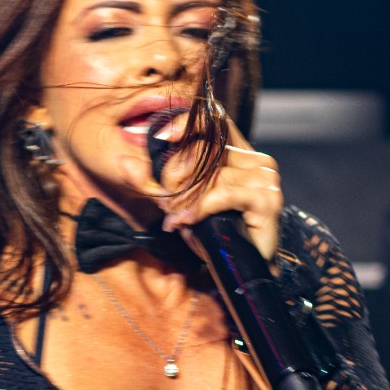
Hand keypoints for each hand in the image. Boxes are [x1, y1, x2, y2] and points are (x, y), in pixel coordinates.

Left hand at [125, 118, 283, 260]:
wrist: (244, 268)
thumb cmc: (216, 232)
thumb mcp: (179, 202)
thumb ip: (151, 182)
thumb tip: (122, 163)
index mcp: (239, 152)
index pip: (213, 120)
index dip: (186, 123)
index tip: (161, 136)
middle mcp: (255, 159)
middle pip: (206, 149)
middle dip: (176, 175)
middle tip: (165, 200)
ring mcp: (264, 178)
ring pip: (211, 175)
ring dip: (184, 198)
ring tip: (175, 215)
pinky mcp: (266, 200)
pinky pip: (222, 195)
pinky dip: (199, 208)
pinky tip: (188, 221)